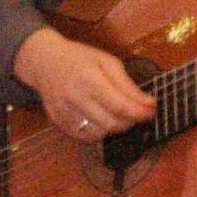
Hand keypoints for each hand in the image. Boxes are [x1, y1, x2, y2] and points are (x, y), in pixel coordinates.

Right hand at [12, 27, 153, 141]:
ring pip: (99, 134)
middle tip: (137, 113)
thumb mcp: (107, 62)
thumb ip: (127, 85)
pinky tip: (101, 120)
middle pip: (111, 123)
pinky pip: (84, 137)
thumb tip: (148, 104)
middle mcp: (75, 97)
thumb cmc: (79, 59)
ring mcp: (64, 112)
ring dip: (115, 128)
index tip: (152, 111)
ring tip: (118, 114)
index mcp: (89, 79)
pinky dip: (98, 132)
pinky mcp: (58, 122)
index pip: (120, 105)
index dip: (140, 112)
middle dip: (130, 121)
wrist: (44, 62)